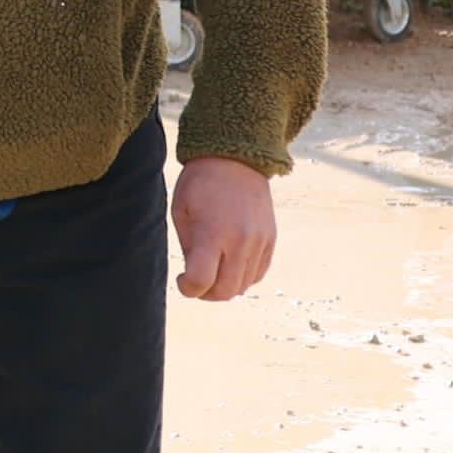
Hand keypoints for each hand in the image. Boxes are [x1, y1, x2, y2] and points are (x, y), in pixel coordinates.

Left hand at [173, 156, 277, 301]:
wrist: (236, 159)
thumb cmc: (200, 184)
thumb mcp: (182, 213)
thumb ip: (189, 249)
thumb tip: (195, 278)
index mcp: (212, 232)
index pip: (201, 281)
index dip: (187, 288)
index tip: (182, 279)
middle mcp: (240, 241)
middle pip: (225, 291)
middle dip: (206, 293)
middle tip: (196, 281)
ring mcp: (259, 241)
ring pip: (243, 286)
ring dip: (225, 286)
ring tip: (212, 270)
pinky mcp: (270, 240)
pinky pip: (258, 273)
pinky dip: (242, 276)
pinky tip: (229, 263)